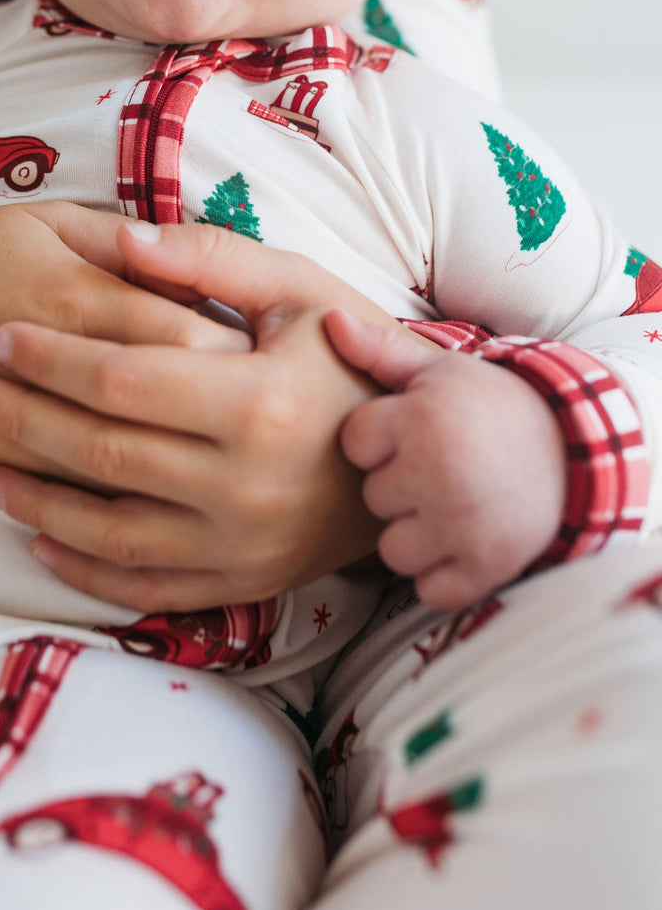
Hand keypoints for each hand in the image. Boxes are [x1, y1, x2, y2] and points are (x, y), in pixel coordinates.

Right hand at [0, 203, 248, 482]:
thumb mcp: (43, 223)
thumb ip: (120, 240)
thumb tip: (190, 261)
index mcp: (74, 298)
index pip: (180, 335)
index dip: (233, 352)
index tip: (265, 358)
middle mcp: (53, 372)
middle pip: (161, 407)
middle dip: (219, 416)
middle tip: (258, 420)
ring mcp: (17, 431)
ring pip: (116, 470)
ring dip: (173, 472)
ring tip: (215, 463)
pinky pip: (62, 508)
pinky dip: (111, 511)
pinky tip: (155, 506)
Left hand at [0, 220, 414, 610]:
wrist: (422, 456)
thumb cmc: (353, 358)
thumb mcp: (301, 289)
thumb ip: (212, 260)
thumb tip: (124, 240)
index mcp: (258, 403)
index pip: (124, 381)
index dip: (52, 358)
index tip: (1, 335)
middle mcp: (246, 485)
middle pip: (104, 454)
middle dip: (22, 420)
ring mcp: (243, 544)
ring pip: (111, 532)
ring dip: (34, 502)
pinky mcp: (243, 582)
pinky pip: (148, 588)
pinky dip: (84, 570)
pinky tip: (37, 540)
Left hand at [330, 310, 566, 610]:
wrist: (579, 451)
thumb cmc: (495, 406)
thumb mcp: (440, 370)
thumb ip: (379, 349)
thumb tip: (329, 319)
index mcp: (421, 419)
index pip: (354, 443)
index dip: (379, 440)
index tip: (412, 435)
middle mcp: (436, 472)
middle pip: (374, 498)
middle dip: (399, 487)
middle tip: (440, 470)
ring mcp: (461, 524)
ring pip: (393, 550)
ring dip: (416, 537)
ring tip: (450, 509)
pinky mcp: (486, 566)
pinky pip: (430, 591)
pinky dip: (445, 577)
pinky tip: (464, 545)